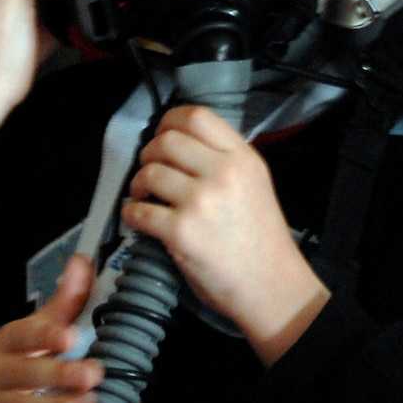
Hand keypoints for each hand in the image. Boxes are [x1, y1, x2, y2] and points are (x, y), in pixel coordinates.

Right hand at [0, 255, 104, 402]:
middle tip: (93, 374)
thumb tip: (83, 262)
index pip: (23, 336)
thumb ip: (62, 302)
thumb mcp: (29, 331)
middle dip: (60, 375)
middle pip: (26, 374)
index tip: (70, 338)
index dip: (46, 336)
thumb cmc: (8, 361)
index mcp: (6, 342)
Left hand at [121, 106, 327, 364]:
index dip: (169, 121)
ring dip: (137, 184)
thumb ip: (226, 161)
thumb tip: (182, 146)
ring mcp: (200, 202)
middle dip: (148, 155)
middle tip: (148, 170)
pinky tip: (139, 218)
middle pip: (166, 142)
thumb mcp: (256, 185)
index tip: (161, 134)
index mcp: (243, 159)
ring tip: (143, 196)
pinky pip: (139, 211)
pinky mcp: (180, 232)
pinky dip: (131, 214)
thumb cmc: (262, 241)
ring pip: (149, 173)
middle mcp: (222, 173)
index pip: (197, 117)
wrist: (271, 286)